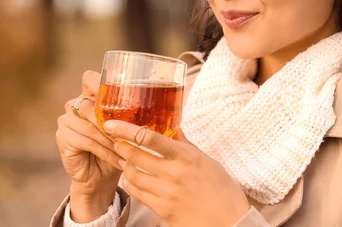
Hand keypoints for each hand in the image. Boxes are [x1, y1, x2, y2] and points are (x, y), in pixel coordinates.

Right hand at [55, 71, 122, 220]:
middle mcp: (75, 105)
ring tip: (128, 149)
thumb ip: (135, 115)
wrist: (101, 176)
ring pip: (91, 126)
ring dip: (111, 139)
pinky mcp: (63, 138)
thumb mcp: (128, 128)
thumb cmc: (119, 147)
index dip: (99, 82)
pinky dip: (105, 151)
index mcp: (89, 96)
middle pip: (91, 105)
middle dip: (112, 120)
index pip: (89, 79)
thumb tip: (163, 106)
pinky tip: (119, 159)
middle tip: (130, 133)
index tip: (117, 92)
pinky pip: (87, 142)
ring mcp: (67, 121)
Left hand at [104, 120, 250, 226]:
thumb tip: (174, 128)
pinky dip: (130, 184)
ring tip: (124, 159)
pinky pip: (137, 193)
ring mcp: (166, 193)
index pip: (150, 138)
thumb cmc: (222, 189)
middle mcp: (173, 173)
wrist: (229, 222)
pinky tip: (131, 179)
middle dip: (121, 146)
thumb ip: (186, 145)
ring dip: (125, 165)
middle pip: (135, 155)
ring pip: (132, 175)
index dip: (126, 129)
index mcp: (186, 157)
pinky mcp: (162, 210)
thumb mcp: (207, 161)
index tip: (112, 124)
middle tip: (115, 141)